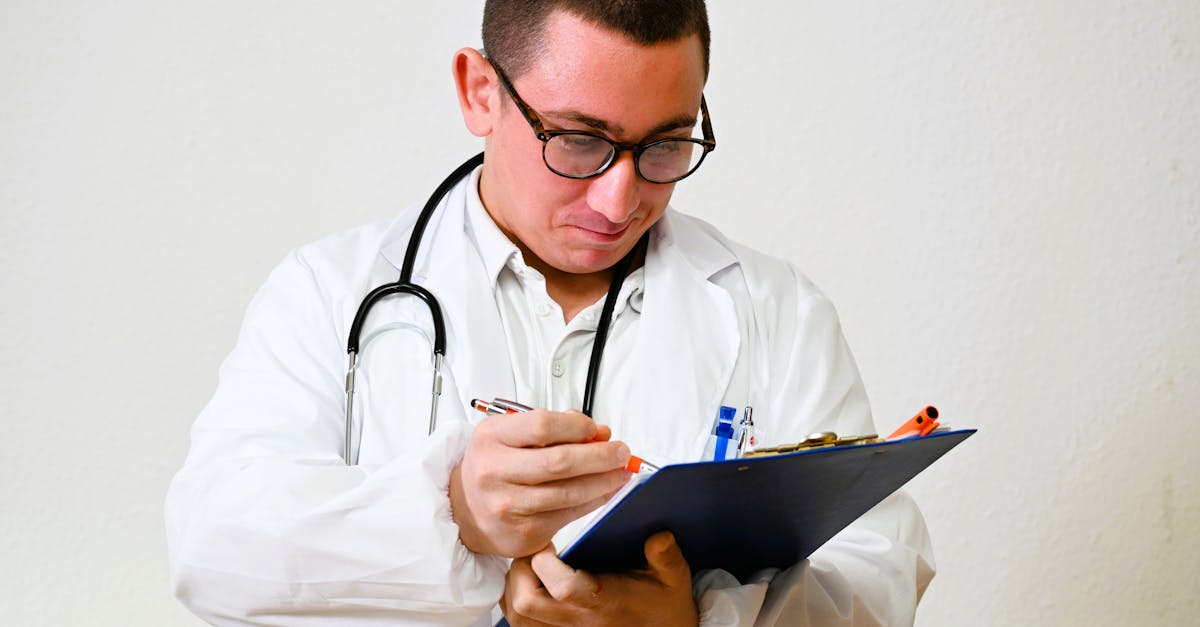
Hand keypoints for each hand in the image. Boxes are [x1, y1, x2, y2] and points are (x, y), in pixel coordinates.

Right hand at [449, 408, 631, 556]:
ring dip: (604, 481)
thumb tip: (599, 433)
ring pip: (569, 492)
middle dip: (600, 456)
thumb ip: (553, 428)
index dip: (578, 427)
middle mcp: (495, 472)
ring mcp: (509, 506)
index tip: (597, 429)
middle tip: (621, 452)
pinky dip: (594, 502)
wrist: (465, 511)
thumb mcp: (509, 435)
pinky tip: (605, 491)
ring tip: (620, 472)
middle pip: (560, 462)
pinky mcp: (524, 532)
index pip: (542, 426)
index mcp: (491, 439)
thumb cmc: (493, 467)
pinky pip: (569, 515)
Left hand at [500, 531, 697, 626]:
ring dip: (514, 586)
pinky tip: (530, 583)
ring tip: (530, 566)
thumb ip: (666, 556)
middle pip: (526, 603)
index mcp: (603, 602)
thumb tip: (659, 535)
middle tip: (534, 552)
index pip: (563, 588)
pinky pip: (521, 624)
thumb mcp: (673, 577)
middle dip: (520, 571)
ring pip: (517, 616)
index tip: (551, 544)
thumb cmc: (662, 604)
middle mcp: (578, 622)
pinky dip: (514, 602)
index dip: (546, 563)